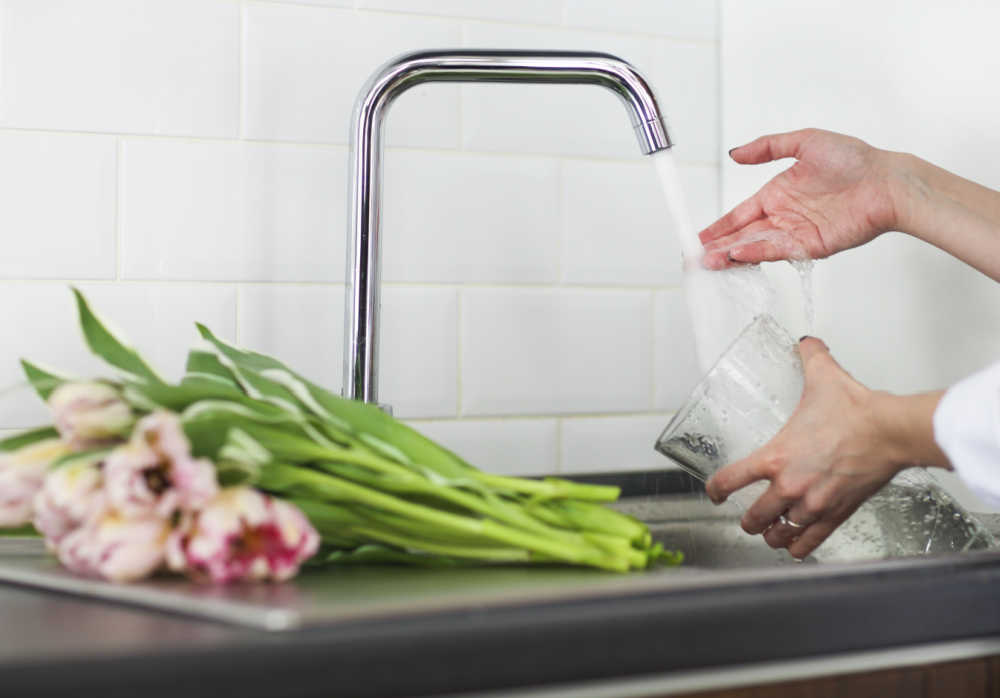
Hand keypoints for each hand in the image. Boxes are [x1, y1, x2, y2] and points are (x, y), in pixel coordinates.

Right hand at [700, 129, 900, 269]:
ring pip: (756, 246)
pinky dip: (757, 253)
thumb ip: (767, 148)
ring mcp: (797, 233)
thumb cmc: (854, 159)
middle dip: (719, 246)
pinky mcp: (812, 246)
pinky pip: (778, 251)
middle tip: (696, 257)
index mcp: (778, 193)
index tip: (700, 236)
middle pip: (744, 234)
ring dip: (732, 255)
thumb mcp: (805, 141)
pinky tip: (738, 254)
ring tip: (710, 262)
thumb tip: (734, 154)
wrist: (887, 181)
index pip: (741, 214)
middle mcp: (784, 216)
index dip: (720, 225)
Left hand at [704, 337, 907, 558]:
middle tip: (748, 518)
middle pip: (753, 518)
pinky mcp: (836, 514)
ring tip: (770, 533)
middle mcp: (789, 486)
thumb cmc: (856, 410)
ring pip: (779, 534)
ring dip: (771, 535)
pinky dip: (799, 547)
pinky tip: (795, 547)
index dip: (716, 490)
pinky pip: (810, 542)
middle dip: (748, 520)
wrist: (889, 431)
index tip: (714, 494)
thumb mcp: (823, 377)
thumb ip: (809, 357)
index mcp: (775, 457)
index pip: (730, 481)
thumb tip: (807, 343)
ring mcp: (812, 504)